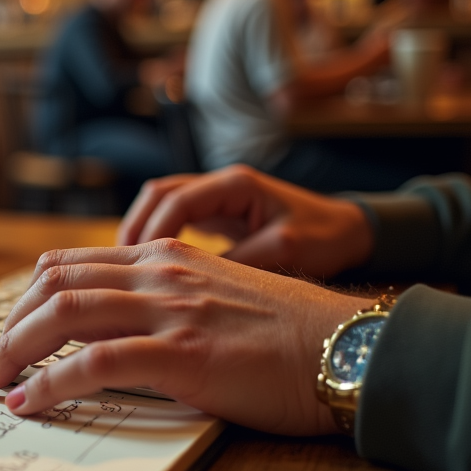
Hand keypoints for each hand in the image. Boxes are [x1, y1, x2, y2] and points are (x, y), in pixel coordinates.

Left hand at [0, 241, 372, 435]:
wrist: (349, 348)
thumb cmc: (288, 333)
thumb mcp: (216, 296)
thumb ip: (164, 300)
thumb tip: (112, 334)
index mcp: (164, 255)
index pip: (70, 265)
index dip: (25, 301)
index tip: (7, 334)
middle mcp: (159, 272)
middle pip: (53, 285)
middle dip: (7, 326)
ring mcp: (170, 309)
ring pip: (63, 315)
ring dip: (13, 352)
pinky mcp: (184, 353)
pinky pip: (95, 363)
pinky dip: (50, 383)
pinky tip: (29, 402)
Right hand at [117, 165, 374, 279]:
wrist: (349, 232)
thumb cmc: (323, 240)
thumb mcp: (283, 253)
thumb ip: (238, 264)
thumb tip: (193, 286)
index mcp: (237, 185)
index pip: (177, 200)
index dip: (152, 232)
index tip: (139, 265)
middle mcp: (220, 184)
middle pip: (157, 195)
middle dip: (135, 228)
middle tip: (120, 266)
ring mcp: (216, 197)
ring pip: (160, 205)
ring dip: (140, 233)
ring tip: (127, 269)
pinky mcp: (216, 214)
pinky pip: (173, 220)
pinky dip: (155, 240)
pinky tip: (149, 269)